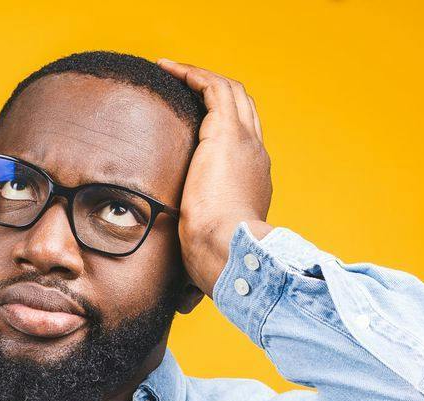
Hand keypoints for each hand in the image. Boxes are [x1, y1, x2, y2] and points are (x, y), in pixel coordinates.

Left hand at [155, 58, 273, 297]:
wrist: (231, 255)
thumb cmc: (221, 268)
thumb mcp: (207, 264)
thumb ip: (196, 276)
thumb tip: (183, 307)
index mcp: (253, 185)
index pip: (243, 149)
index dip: (223, 135)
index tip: (197, 133)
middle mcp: (255, 158)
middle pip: (243, 113)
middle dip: (215, 98)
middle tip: (186, 89)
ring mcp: (244, 142)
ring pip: (230, 94)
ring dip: (202, 79)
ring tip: (172, 71)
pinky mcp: (225, 133)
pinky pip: (212, 88)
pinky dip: (191, 75)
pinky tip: (167, 69)